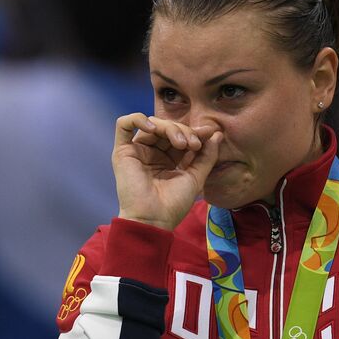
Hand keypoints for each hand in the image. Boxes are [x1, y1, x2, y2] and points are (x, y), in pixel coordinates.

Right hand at [112, 113, 220, 230]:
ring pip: (151, 124)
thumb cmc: (173, 204)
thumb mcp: (196, 176)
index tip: (208, 134)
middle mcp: (151, 152)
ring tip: (182, 143)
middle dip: (183, 130)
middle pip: (167, 127)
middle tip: (193, 144)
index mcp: (167, 158)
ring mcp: (136, 151)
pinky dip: (138, 119)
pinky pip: (123, 124)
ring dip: (169, 128)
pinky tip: (153, 128)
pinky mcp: (122, 151)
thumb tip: (216, 134)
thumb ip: (206, 155)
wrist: (154, 219)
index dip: (194, 131)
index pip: (180, 134)